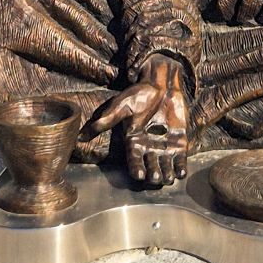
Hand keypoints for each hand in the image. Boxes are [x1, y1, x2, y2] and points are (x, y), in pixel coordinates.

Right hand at [88, 56, 189, 186]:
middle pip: (150, 167)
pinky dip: (181, 167)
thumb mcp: (120, 107)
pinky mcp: (178, 142)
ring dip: (167, 174)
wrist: (160, 84)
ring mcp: (164, 146)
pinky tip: (181, 172)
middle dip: (153, 174)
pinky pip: (180, 159)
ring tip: (168, 177)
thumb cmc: (138, 94)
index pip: (134, 160)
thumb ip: (105, 121)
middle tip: (155, 178)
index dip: (136, 168)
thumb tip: (80, 136)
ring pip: (165, 166)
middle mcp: (148, 148)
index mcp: (133, 142)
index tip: (139, 176)